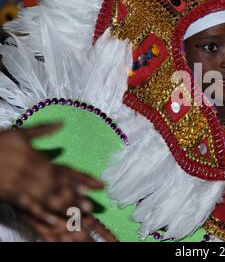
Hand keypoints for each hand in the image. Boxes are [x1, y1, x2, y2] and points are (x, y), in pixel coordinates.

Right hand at [0, 124, 116, 240]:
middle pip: (58, 188)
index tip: (93, 188)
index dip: (79, 180)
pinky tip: (52, 221)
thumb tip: (62, 122)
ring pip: (46, 199)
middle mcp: (33, 173)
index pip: (63, 171)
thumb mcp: (21, 134)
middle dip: (74, 198)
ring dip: (63, 207)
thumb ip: (44, 130)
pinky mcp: (12, 195)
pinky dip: (41, 214)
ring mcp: (22, 186)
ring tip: (77, 216)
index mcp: (38, 159)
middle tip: (89, 208)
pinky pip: (28, 207)